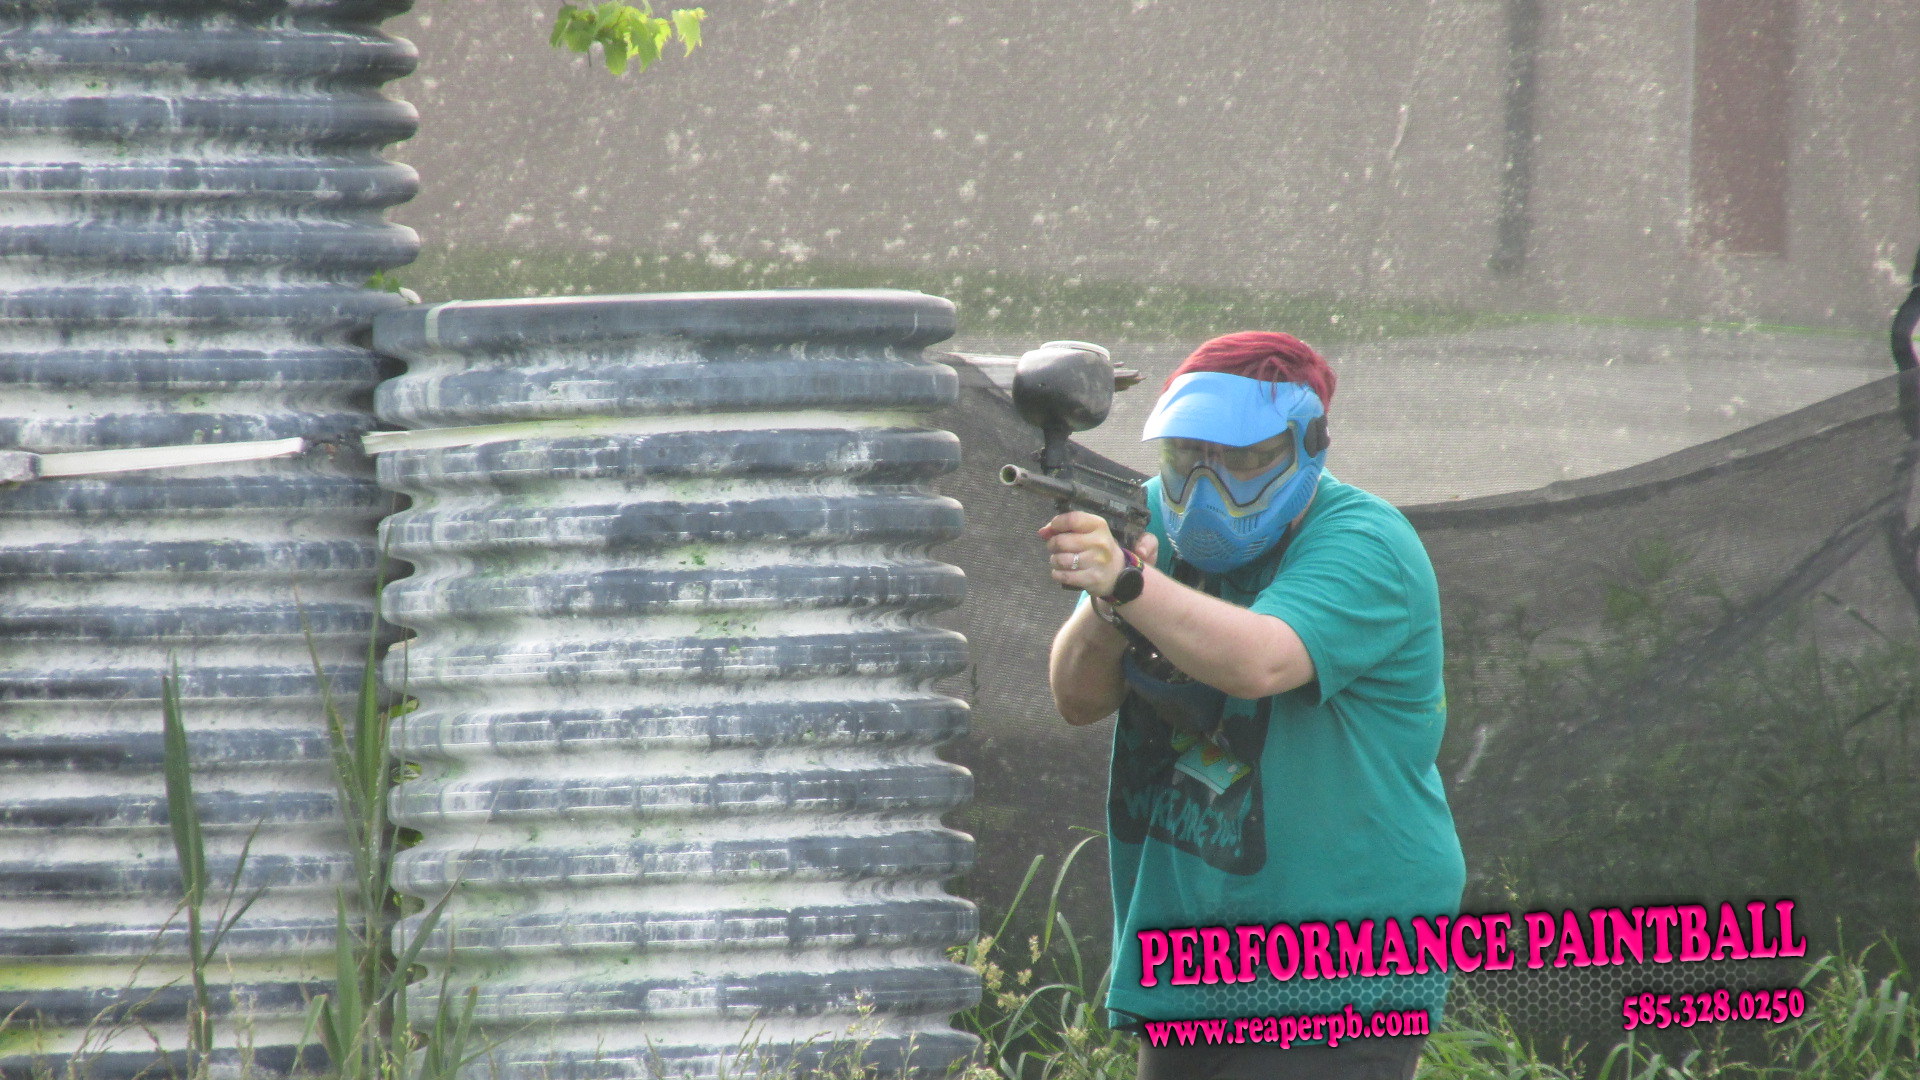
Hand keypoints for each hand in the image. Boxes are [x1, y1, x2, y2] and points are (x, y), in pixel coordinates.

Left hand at [1039, 512, 1157, 596]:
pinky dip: (1057, 574)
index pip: (1071, 520)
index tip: (1053, 529)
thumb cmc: (1097, 548)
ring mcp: (1096, 561)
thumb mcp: (1087, 532)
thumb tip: (1042, 532)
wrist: (1117, 573)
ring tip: (1059, 560)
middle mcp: (1099, 542)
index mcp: (1098, 525)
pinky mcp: (1092, 578)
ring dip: (1054, 560)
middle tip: (1055, 548)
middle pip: (1061, 541)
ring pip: (1060, 559)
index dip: (1056, 524)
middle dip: (1052, 544)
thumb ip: (1064, 528)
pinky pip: (1063, 575)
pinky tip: (1061, 572)